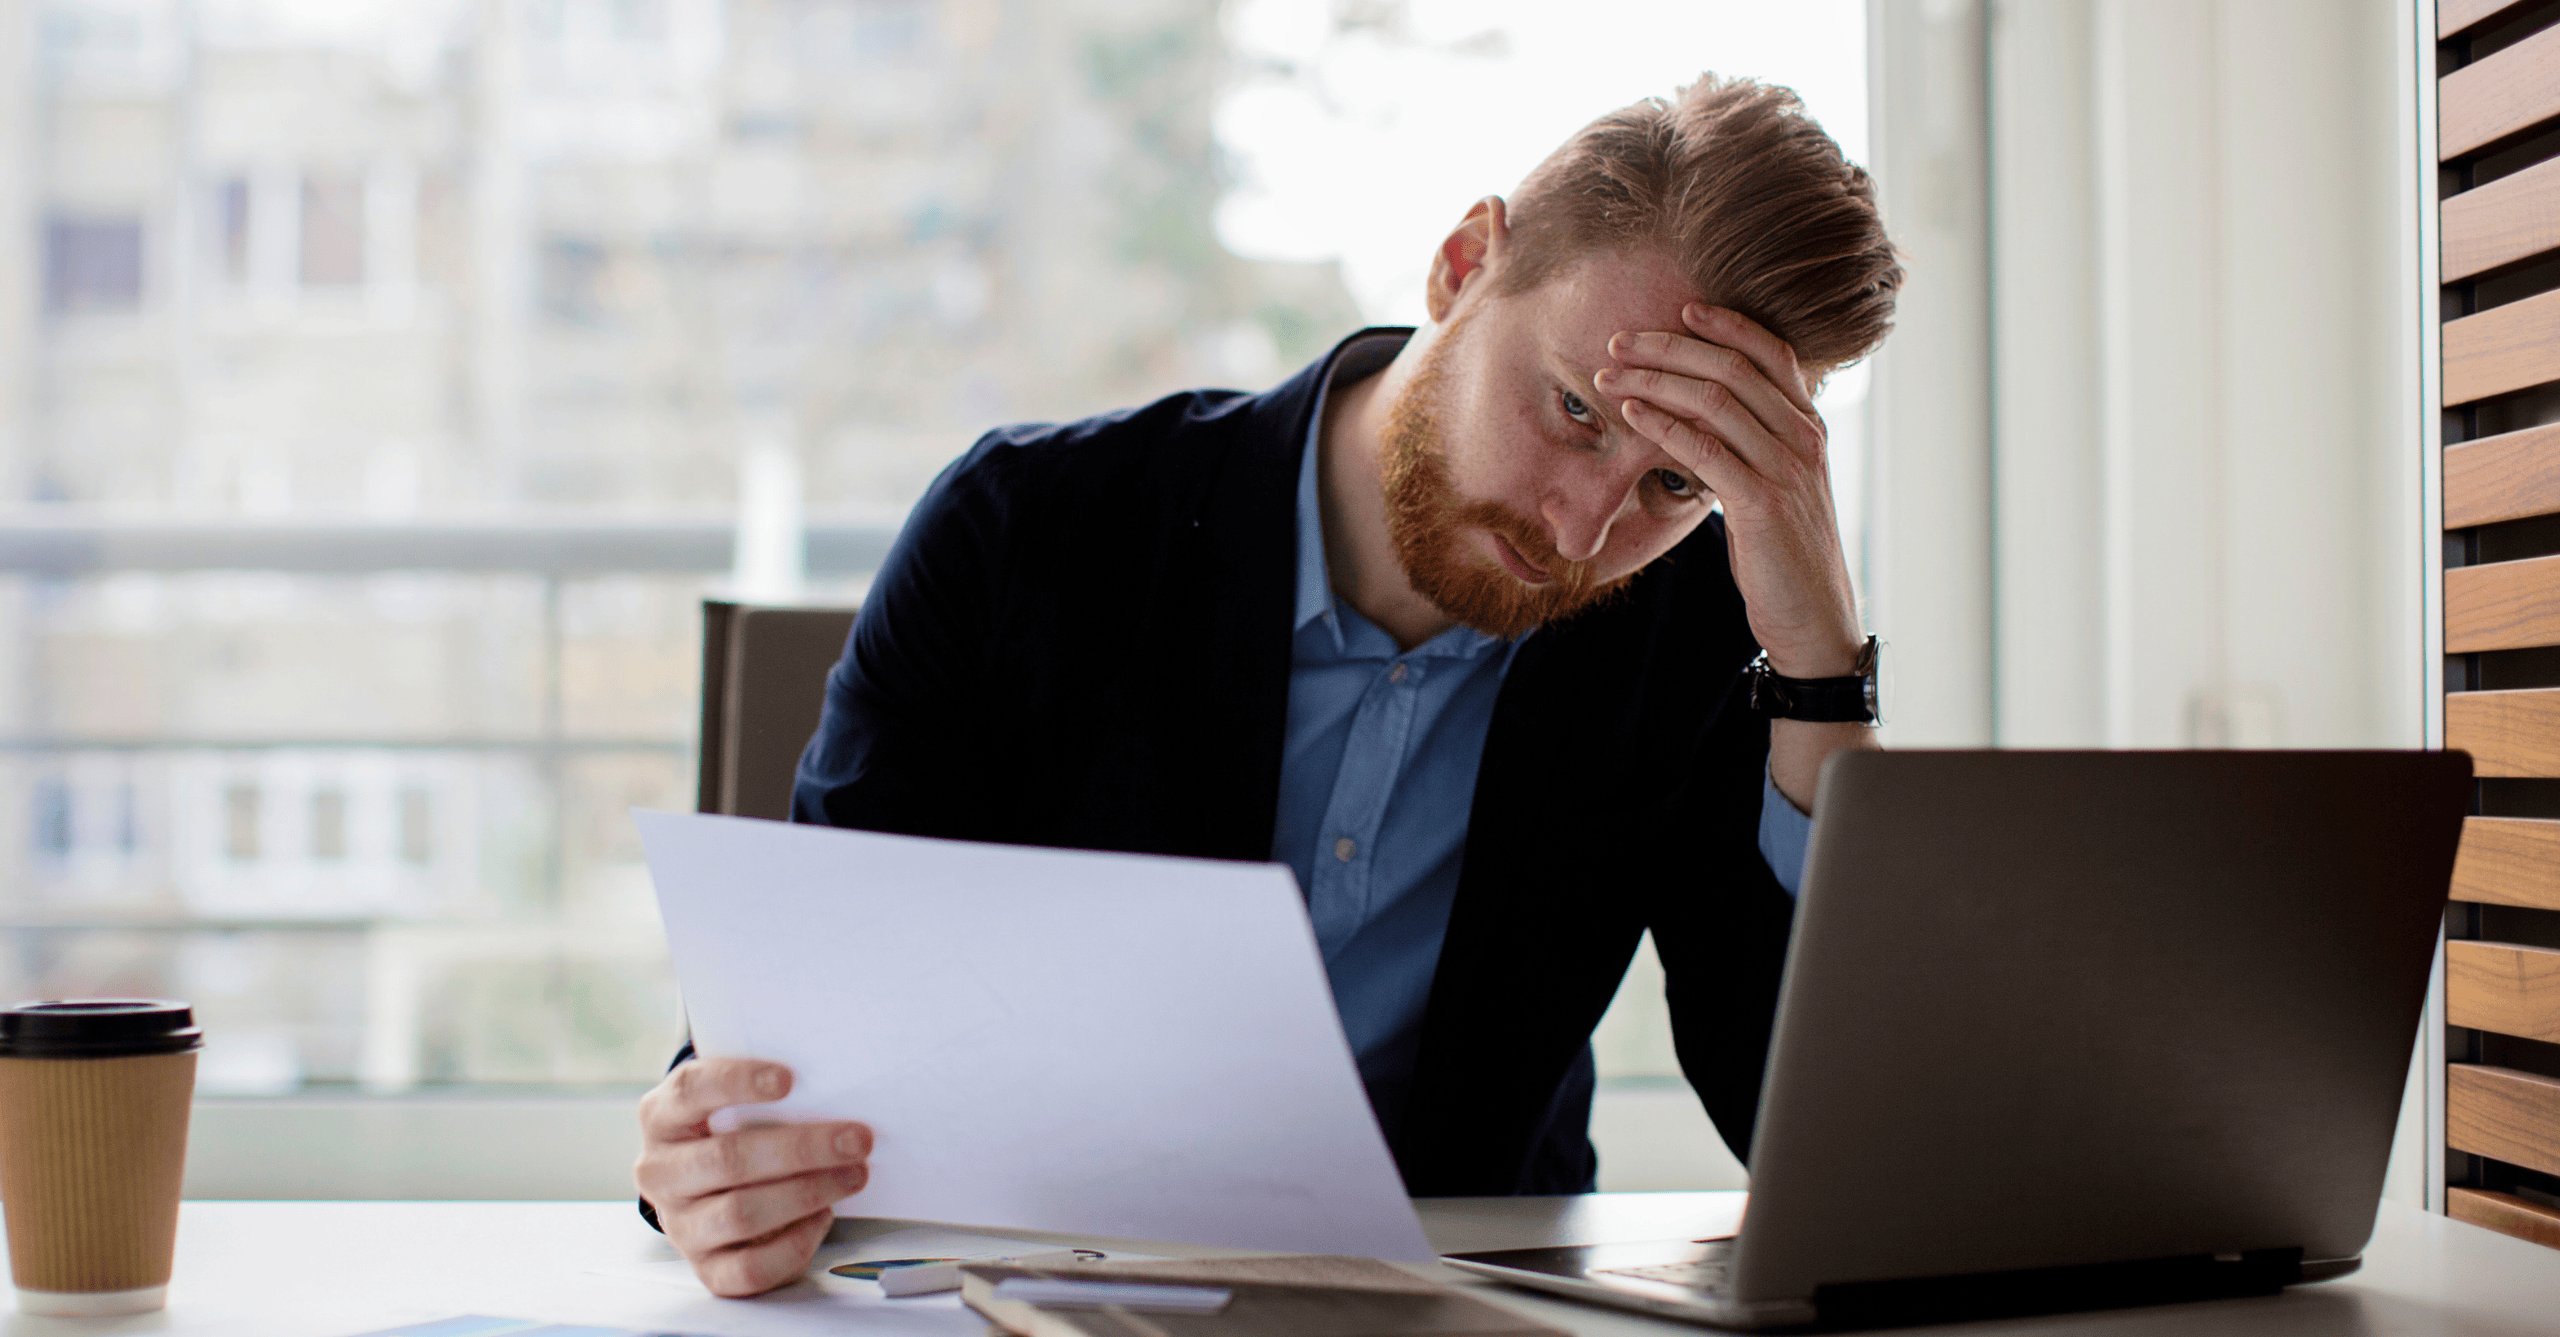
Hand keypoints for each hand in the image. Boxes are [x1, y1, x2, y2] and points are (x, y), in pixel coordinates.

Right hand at [633, 1057, 873, 1296]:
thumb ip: (766, 1094)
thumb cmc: (735, 1132)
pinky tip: (822, 1216)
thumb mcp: (734, 1102)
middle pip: (726, 1159)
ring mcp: (680, 1225)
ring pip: (741, 1214)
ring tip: (853, 1174)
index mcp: (661, 1117)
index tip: (788, 1079)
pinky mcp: (706, 1269)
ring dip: (808, 1192)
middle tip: (855, 1139)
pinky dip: (796, 1242)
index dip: (736, 1082)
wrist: (713, 1189)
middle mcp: (660, 1173)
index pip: (689, 1091)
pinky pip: (751, 1267)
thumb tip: (829, 1090)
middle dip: (801, 1148)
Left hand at [1595, 304, 1863, 677]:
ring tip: (1609, 376)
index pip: (1771, 351)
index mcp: (1808, 425)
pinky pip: (1706, 449)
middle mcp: (1803, 437)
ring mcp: (1786, 468)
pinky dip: (1663, 425)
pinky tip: (1631, 415)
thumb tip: (1701, 415)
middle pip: (1732, 367)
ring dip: (1653, 381)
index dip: (1726, 324)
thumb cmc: (1782, 550)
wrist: (1813, 616)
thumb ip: (1751, 443)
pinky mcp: (1763, 503)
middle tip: (1619, 341)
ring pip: (1714, 400)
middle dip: (1669, 347)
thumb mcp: (1774, 484)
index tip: (1679, 310)